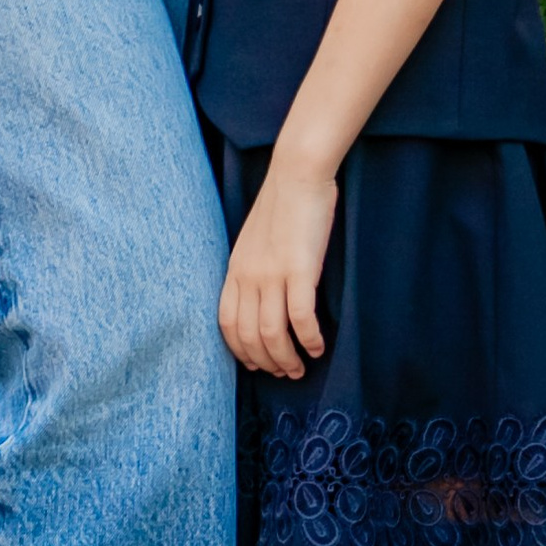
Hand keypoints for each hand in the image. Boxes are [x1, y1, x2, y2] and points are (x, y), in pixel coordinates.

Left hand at [219, 153, 338, 377]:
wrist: (297, 173)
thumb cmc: (282, 203)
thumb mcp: (254, 239)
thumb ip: (254, 267)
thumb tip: (264, 295)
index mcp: (235, 269)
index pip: (227, 324)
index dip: (240, 350)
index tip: (257, 363)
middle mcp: (248, 276)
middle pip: (249, 336)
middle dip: (266, 361)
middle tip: (285, 372)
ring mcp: (272, 274)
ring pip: (272, 333)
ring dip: (287, 358)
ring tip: (301, 367)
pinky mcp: (299, 270)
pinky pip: (301, 318)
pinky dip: (309, 340)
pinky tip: (319, 347)